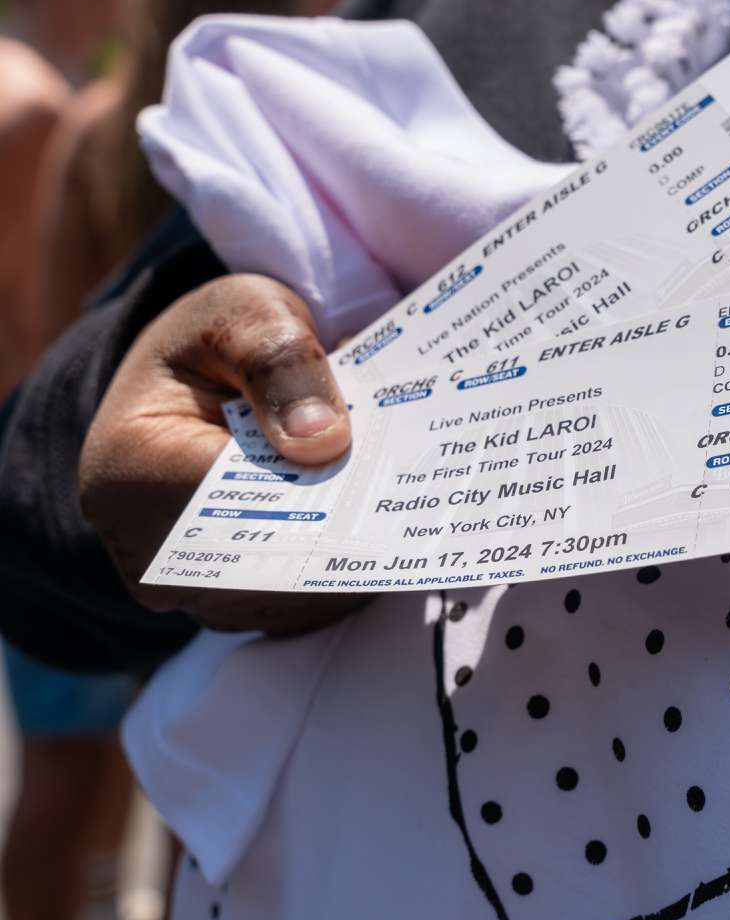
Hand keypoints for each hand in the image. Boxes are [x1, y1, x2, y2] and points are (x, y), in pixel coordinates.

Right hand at [80, 274, 371, 635]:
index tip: (383, 464)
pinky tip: (377, 518)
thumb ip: (281, 362)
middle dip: (348, 522)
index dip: (321, 487)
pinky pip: (307, 604)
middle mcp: (152, 553)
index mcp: (130, 472)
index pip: (245, 500)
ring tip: (395, 496)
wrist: (199, 380)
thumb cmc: (217, 343)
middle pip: (275, 561)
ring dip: (355, 548)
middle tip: (409, 483)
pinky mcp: (236, 604)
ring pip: (300, 594)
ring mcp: (194, 590)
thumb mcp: (244, 316)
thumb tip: (324, 441)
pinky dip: (349, 565)